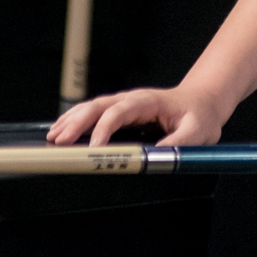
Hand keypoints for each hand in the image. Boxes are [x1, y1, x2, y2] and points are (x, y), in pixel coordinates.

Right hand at [48, 84, 230, 147]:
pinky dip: (77, 120)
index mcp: (148, 102)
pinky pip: (96, 113)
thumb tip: (154, 157)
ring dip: (72, 120)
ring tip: (53, 136)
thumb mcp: (197, 132)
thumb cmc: (200, 116)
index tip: (94, 148)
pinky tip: (63, 130)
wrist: (203, 101)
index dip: (104, 128)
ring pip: (93, 107)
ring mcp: (125, 104)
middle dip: (77, 122)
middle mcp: (132, 99)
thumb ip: (177, 144)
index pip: (120, 111)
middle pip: (99, 106)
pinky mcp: (122, 112)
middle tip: (59, 140)